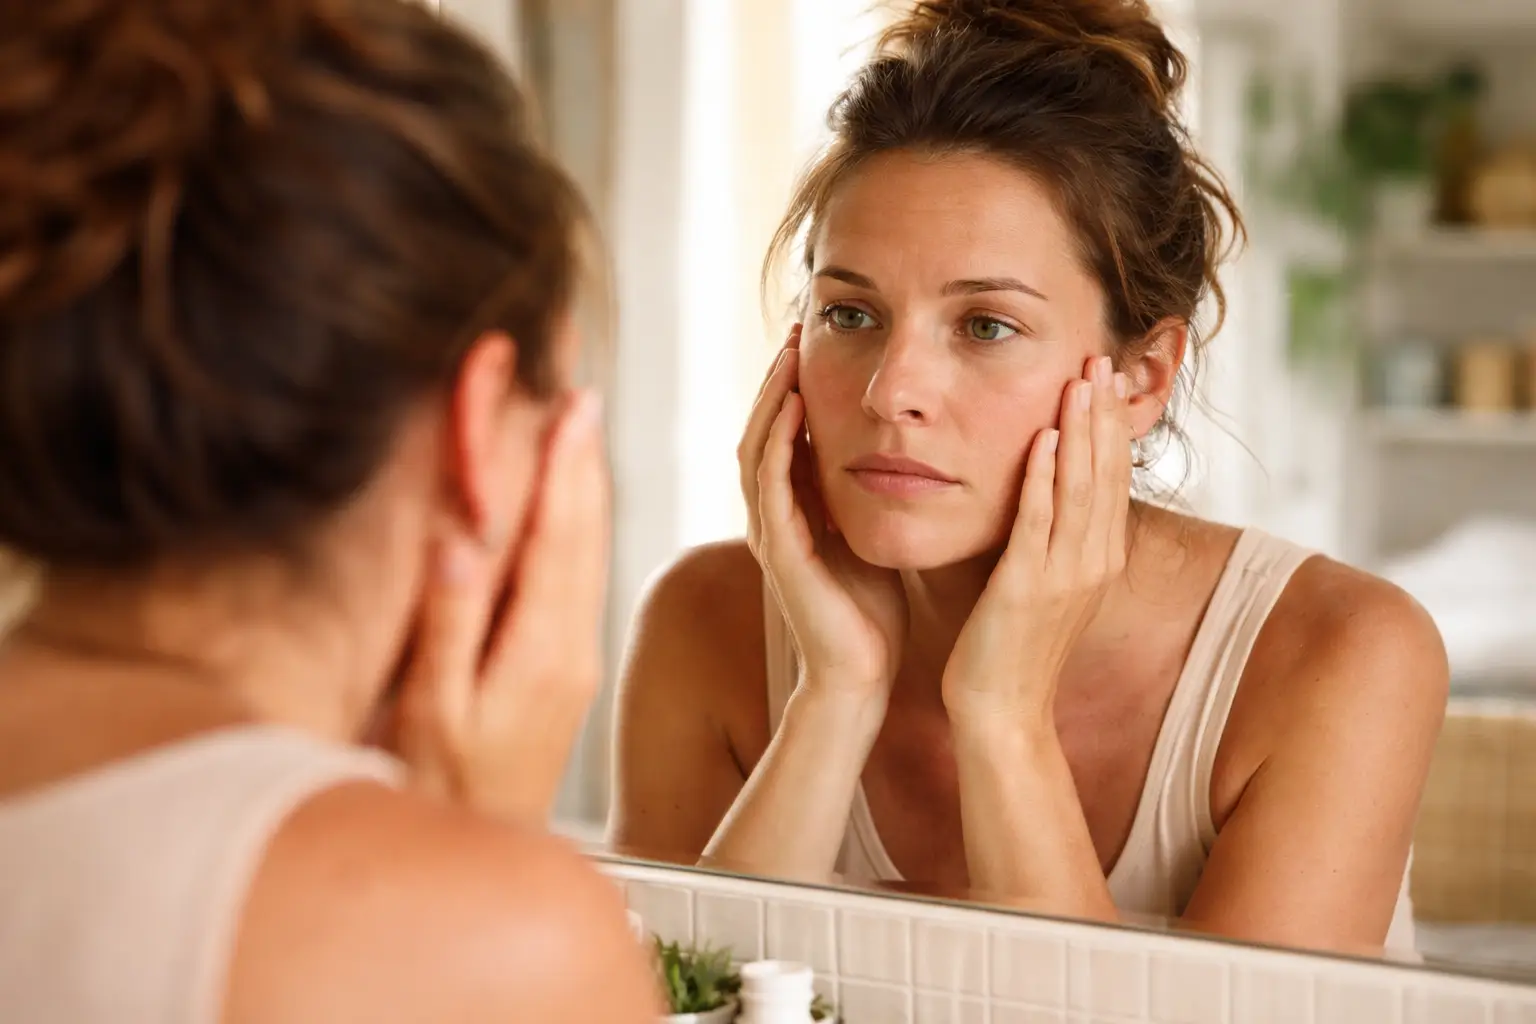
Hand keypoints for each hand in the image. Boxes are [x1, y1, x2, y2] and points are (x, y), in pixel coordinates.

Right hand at [391, 391, 609, 821]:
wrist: (486, 850)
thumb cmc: (442, 790)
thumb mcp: (432, 713)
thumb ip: (449, 623)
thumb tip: (462, 536)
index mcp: (540, 649)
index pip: (557, 538)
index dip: (563, 467)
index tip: (572, 406)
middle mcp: (571, 647)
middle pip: (585, 534)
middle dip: (584, 460)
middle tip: (583, 392)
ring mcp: (574, 657)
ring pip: (589, 553)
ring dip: (586, 488)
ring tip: (582, 430)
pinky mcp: (566, 667)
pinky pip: (580, 579)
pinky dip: (576, 528)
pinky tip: (569, 507)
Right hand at [740, 326, 906, 707]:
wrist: (861, 675)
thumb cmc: (872, 610)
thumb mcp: (872, 531)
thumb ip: (866, 491)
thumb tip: (896, 444)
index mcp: (792, 509)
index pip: (783, 432)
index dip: (794, 384)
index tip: (816, 338)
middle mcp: (771, 515)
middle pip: (760, 428)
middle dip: (776, 377)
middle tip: (797, 327)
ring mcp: (769, 532)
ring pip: (756, 448)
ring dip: (771, 398)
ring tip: (791, 352)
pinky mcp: (778, 552)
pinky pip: (770, 484)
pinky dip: (778, 441)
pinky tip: (795, 406)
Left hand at [941, 356, 1131, 727]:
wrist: (1002, 713)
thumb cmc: (1010, 649)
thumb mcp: (1042, 585)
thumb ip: (1047, 540)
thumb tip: (1041, 494)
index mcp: (1098, 560)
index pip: (1111, 478)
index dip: (1110, 426)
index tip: (1104, 377)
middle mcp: (1092, 563)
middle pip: (1105, 473)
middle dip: (1104, 413)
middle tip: (1101, 355)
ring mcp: (1065, 576)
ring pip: (1080, 489)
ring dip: (1080, 431)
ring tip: (1080, 378)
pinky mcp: (1028, 588)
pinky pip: (1039, 523)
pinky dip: (1042, 479)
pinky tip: (1041, 439)